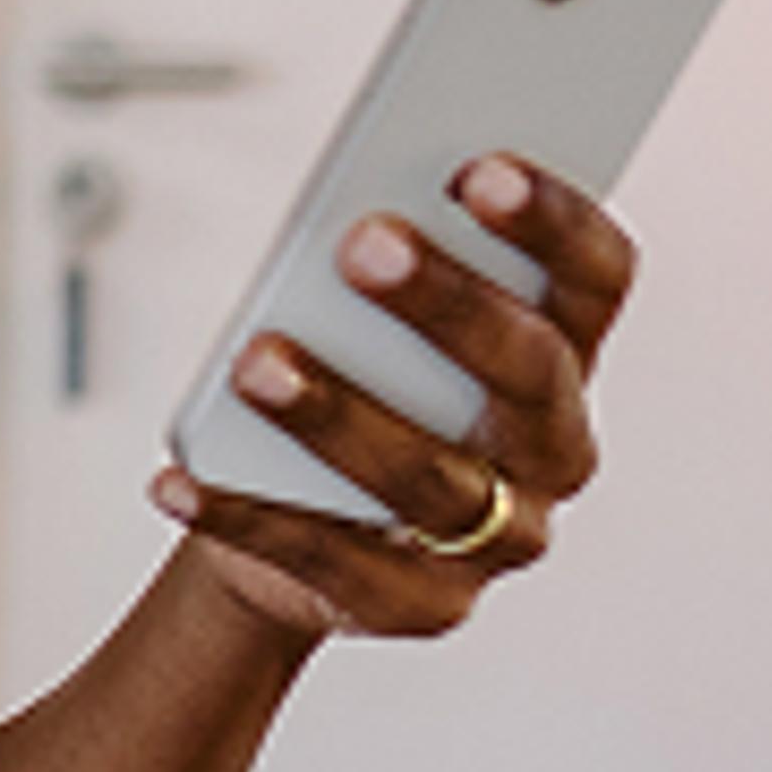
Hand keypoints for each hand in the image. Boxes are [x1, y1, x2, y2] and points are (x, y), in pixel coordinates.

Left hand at [151, 154, 632, 642]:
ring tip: (257, 363)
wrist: (299, 516)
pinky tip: (177, 480)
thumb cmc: (349, 377)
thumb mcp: (370, 314)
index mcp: (565, 355)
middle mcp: (553, 451)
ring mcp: (496, 539)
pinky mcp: (420, 605)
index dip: (552, 223)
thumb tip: (348, 205)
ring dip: (338, 415)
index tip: (477, 165)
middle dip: (447, 305)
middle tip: (361, 242)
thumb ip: (384, 262)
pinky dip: (244, 516)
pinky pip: (326, 561)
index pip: (595, 281)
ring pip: (429, 477)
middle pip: (527, 374)